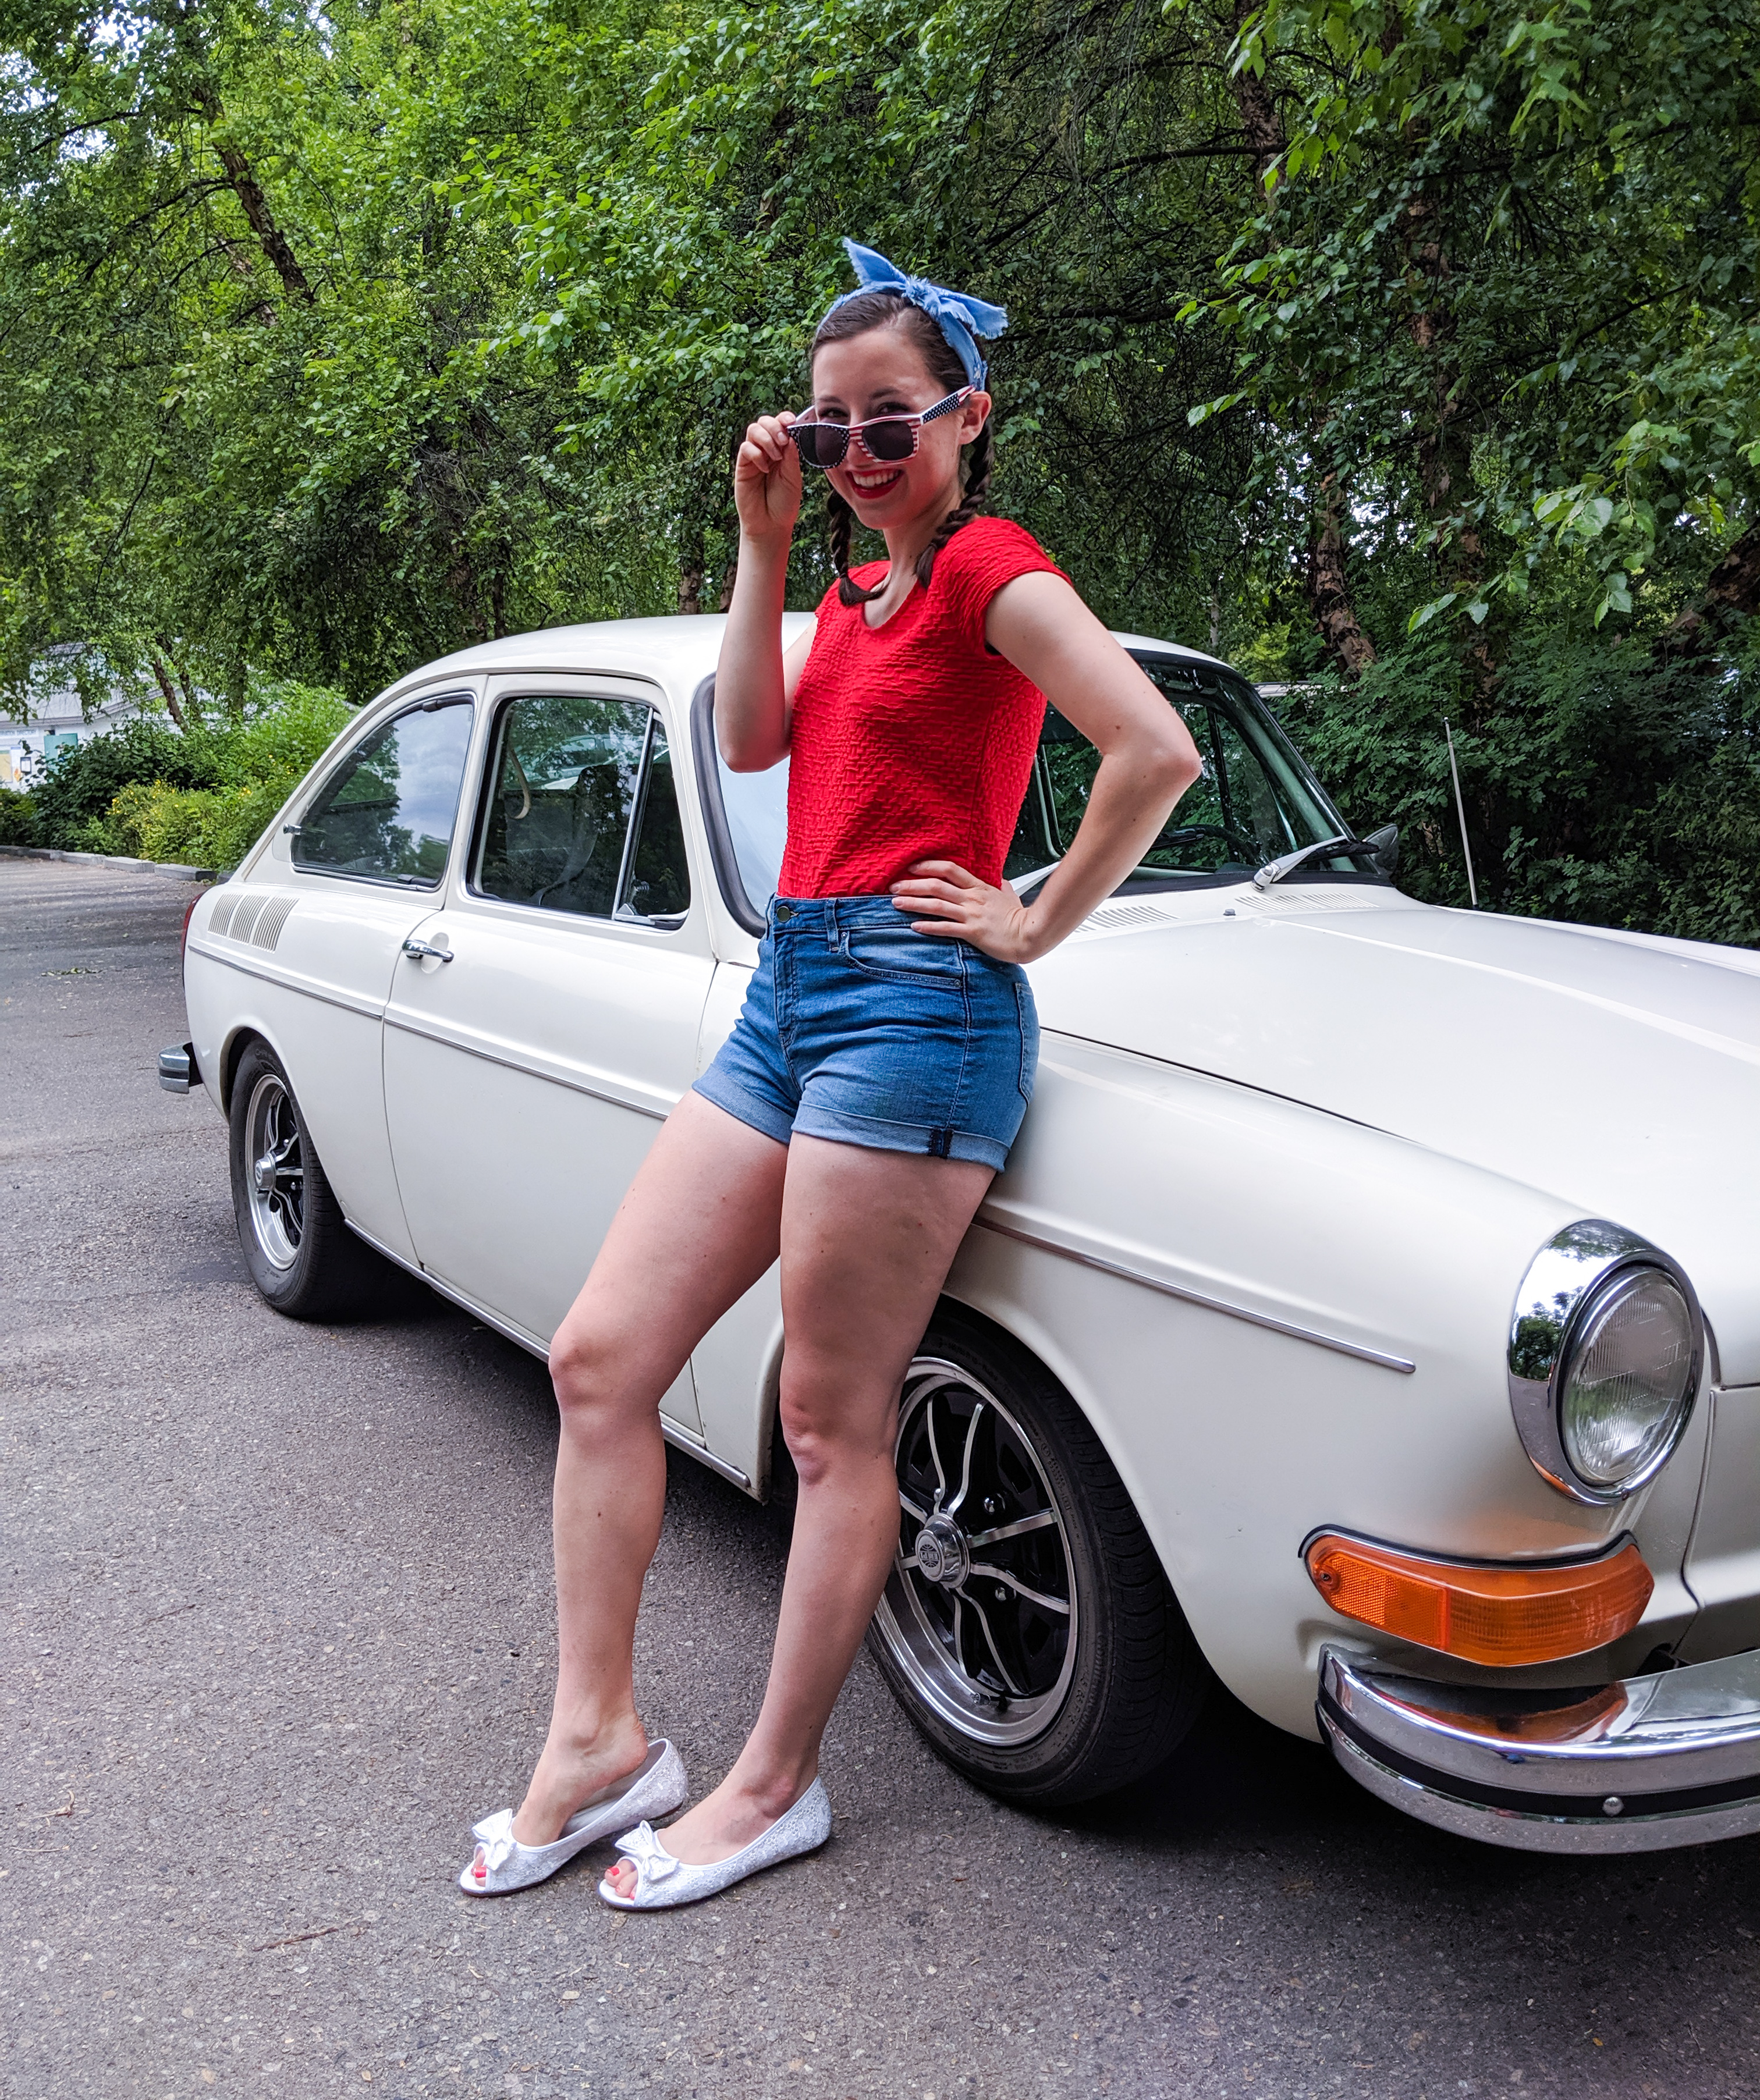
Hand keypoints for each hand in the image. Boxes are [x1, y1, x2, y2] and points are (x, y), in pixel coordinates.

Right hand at [734, 411, 802, 547]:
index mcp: (783, 450)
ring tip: (775, 457)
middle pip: (765, 421)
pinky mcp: (743, 466)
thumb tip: (790, 435)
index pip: (781, 425)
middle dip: (774, 426)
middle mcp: (768, 450)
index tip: (792, 422)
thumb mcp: (793, 478)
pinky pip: (746, 448)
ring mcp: (754, 457)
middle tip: (783, 441)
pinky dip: (756, 454)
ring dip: (766, 438)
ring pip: (753, 429)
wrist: (770, 525)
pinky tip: (765, 469)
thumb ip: (791, 457)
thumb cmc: (784, 503)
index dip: (785, 418)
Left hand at [890, 860, 1039, 963]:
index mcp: (980, 888)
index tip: (912, 867)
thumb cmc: (1020, 917)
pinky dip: (929, 926)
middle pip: (937, 886)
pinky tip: (915, 926)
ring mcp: (972, 915)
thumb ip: (1001, 886)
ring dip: (914, 903)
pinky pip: (946, 928)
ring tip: (895, 903)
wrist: (1031, 934)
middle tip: (894, 885)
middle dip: (912, 884)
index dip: (929, 866)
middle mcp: (972, 899)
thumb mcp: (1010, 894)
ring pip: (937, 905)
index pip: (950, 870)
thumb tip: (999, 881)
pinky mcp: (973, 933)